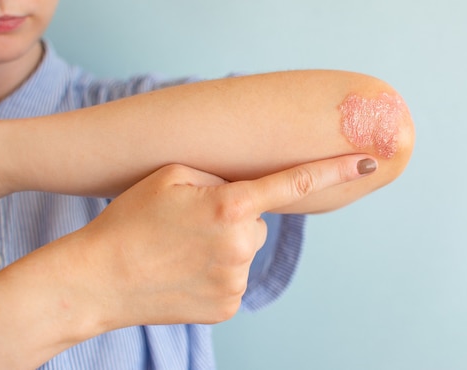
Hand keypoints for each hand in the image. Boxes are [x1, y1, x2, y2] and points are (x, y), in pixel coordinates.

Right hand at [79, 154, 376, 329]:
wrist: (98, 279)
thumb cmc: (130, 220)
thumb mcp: (171, 175)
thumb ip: (220, 175)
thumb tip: (248, 190)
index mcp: (229, 205)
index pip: (293, 184)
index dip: (332, 170)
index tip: (368, 161)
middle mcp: (240, 245)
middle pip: (257, 220)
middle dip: (233, 216)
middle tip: (189, 224)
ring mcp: (236, 281)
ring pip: (245, 250)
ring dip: (224, 245)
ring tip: (180, 249)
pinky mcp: (227, 306)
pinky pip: (234, 277)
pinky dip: (217, 271)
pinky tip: (185, 272)